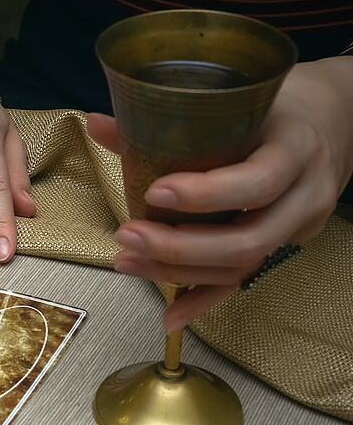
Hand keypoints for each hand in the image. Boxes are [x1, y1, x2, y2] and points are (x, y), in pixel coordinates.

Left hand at [88, 57, 352, 331]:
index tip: (154, 191)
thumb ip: (166, 120)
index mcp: (295, 149)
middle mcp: (305, 195)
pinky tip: (169, 319)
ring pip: (243, 266)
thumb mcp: (235, 105)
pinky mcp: (284, 250)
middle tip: (127, 235)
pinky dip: (203, 303)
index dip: (206, 194)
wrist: (332, 124)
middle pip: (248, 239)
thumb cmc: (273, 111)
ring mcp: (299, 229)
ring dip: (179, 271)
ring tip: (127, 262)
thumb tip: (96, 123)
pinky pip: (243, 284)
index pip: (258, 181)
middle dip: (180, 245)